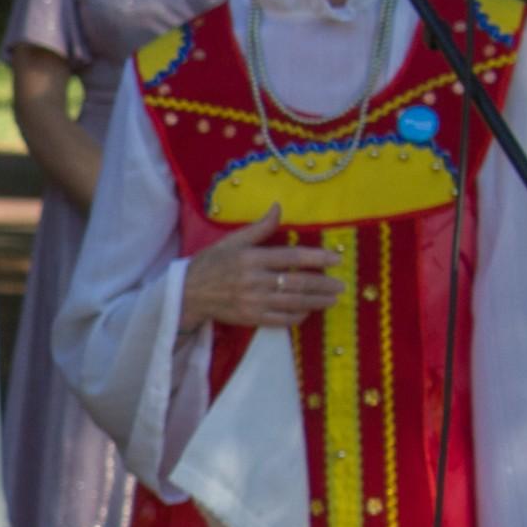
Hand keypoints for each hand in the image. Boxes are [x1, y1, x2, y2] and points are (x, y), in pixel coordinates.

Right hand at [180, 206, 343, 329]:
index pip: (291, 258)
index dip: (316, 258)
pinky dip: (297, 316)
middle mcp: (254, 280)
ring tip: (332, 299)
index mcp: (251, 258)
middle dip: (322, 284)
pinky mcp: (250, 318)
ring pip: (292, 302)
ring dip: (316, 301)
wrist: (186, 293)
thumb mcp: (232, 241)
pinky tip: (307, 312)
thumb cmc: (211, 264)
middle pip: (297, 283)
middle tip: (340, 285)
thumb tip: (279, 207)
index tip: (336, 259)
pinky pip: (280, 319)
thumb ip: (259, 227)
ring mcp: (252, 301)